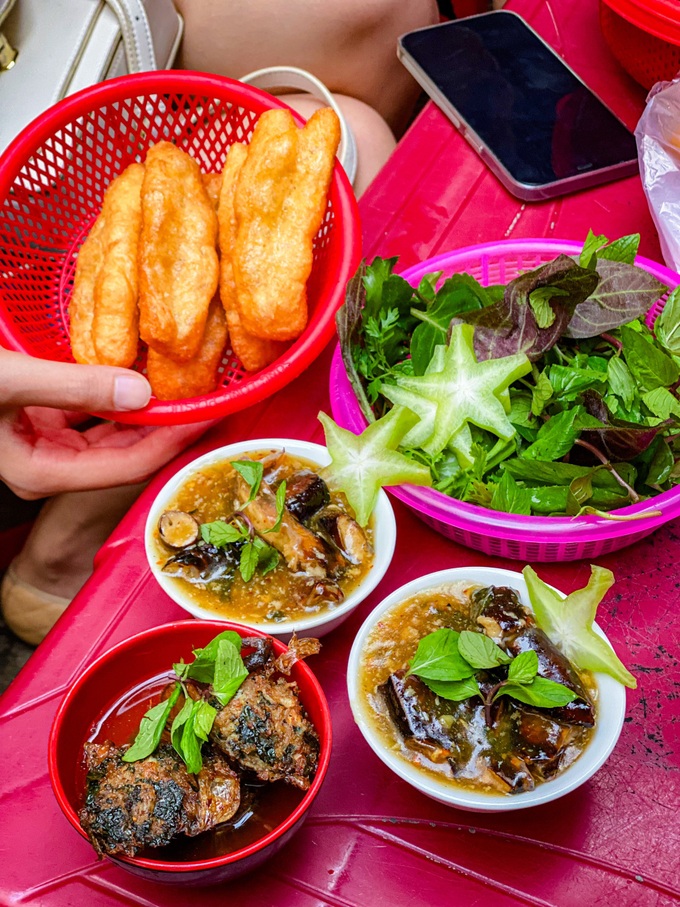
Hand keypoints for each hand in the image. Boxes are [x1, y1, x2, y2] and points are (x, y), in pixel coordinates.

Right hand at [0, 351, 215, 498]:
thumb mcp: (9, 380)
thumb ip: (73, 387)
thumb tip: (140, 391)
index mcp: (43, 473)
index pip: (130, 464)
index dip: (173, 439)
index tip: (208, 413)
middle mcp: (49, 466)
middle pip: (127, 451)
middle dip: (168, 426)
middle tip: (209, 398)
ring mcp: (44, 444)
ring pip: (111, 431)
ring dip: (145, 410)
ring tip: (185, 387)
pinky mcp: (39, 421)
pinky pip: (90, 413)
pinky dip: (115, 397)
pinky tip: (138, 377)